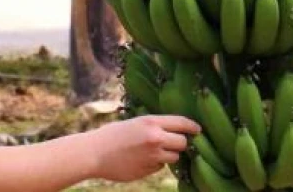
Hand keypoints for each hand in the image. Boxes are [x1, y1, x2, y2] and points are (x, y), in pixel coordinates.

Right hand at [85, 115, 200, 181]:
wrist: (94, 153)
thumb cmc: (111, 135)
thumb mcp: (133, 123)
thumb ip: (153, 126)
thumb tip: (174, 131)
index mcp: (150, 122)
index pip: (182, 123)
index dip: (192, 127)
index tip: (198, 130)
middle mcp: (155, 138)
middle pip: (183, 143)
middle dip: (180, 143)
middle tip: (172, 143)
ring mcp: (153, 156)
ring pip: (174, 157)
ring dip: (168, 155)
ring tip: (151, 151)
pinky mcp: (149, 170)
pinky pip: (160, 167)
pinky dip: (155, 164)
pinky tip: (140, 159)